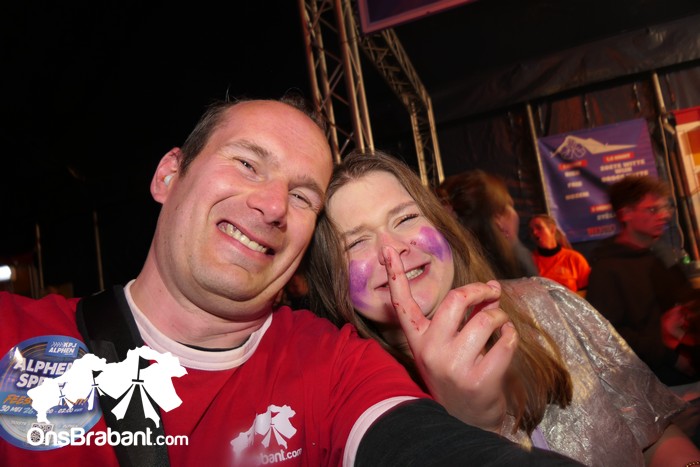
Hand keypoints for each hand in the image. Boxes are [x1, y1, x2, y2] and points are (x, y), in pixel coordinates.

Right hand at [381, 246, 517, 432]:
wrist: (466, 421)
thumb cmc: (457, 374)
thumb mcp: (446, 346)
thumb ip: (461, 316)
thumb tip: (491, 288)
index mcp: (418, 340)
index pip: (402, 303)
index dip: (395, 274)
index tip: (387, 248)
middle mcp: (431, 351)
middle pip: (456, 299)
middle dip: (481, 290)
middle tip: (493, 291)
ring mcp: (454, 366)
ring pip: (486, 319)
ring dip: (499, 315)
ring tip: (499, 323)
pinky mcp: (479, 380)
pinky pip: (504, 341)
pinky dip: (510, 334)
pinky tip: (506, 339)